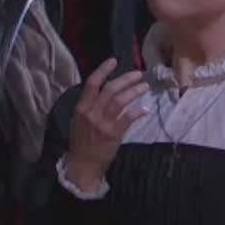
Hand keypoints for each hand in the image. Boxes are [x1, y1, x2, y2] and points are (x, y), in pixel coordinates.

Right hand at [64, 59, 149, 188]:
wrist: (82, 164)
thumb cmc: (82, 142)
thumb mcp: (79, 120)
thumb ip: (91, 105)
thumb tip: (105, 90)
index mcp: (81, 108)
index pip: (92, 83)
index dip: (103, 70)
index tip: (114, 61)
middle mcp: (91, 113)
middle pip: (110, 89)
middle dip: (126, 79)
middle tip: (139, 74)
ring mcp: (103, 123)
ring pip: (121, 101)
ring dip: (135, 91)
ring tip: (145, 86)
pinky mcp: (113, 134)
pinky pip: (128, 118)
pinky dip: (138, 112)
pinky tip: (146, 109)